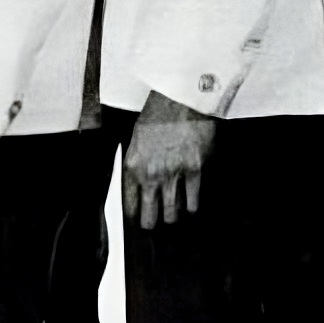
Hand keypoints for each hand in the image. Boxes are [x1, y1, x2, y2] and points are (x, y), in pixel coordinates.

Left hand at [123, 90, 216, 229]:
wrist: (181, 98)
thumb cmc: (158, 114)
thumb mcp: (137, 138)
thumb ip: (138, 164)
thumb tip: (140, 185)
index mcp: (133, 166)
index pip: (129, 205)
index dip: (134, 217)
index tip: (138, 221)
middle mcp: (151, 175)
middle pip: (150, 217)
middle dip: (152, 223)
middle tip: (156, 224)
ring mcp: (173, 175)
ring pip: (172, 214)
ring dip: (173, 216)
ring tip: (174, 214)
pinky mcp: (194, 171)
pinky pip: (193, 202)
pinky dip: (192, 206)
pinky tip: (190, 204)